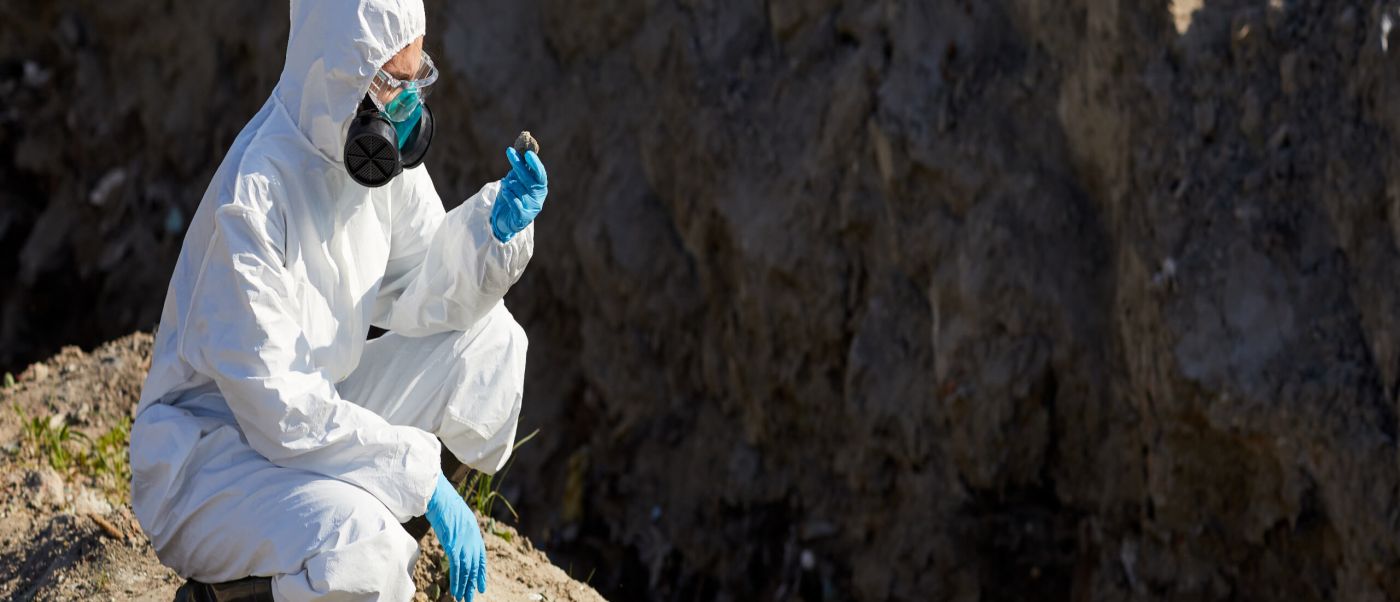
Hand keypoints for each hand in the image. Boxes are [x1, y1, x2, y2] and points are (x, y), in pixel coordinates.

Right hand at [425, 474, 486, 600]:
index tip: (481, 584)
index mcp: (475, 533)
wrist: (440, 497)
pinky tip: (456, 591)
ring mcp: (464, 544)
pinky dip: (457, 581)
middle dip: (472, 583)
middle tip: (471, 597)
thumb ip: (461, 529)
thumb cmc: (446, 503)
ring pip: (467, 571)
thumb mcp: (459, 517)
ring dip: (464, 586)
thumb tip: (457, 535)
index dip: (481, 572)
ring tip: (463, 598)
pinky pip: (457, 569)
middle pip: (474, 567)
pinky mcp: (454, 547)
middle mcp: (472, 540)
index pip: (481, 557)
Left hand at [490, 147, 548, 242]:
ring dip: (509, 184)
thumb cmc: (513, 197)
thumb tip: (522, 149)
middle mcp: (539, 198)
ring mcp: (532, 208)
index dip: (535, 164)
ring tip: (505, 184)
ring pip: (518, 189)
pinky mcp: (523, 217)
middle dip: (518, 165)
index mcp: (540, 187)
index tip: (527, 153)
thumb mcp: (517, 181)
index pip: (540, 174)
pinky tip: (505, 192)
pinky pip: (515, 202)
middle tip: (509, 152)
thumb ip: (521, 168)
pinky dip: (508, 195)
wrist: (505, 220)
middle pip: (529, 179)